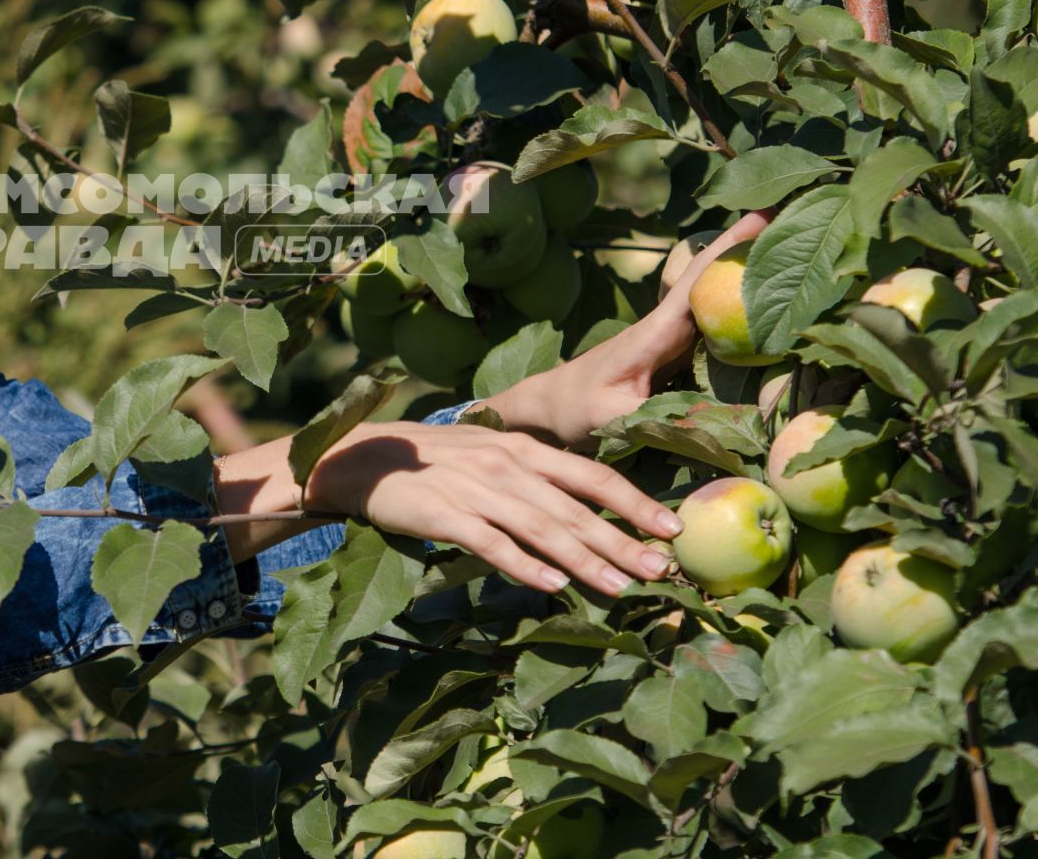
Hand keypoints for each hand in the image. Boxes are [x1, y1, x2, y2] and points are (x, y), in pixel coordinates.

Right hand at [305, 421, 681, 597]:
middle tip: (663, 570)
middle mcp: (507, 466)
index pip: (592, 475)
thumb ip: (537, 478)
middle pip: (576, 508)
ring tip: (621, 589)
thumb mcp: (493, 455)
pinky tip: (551, 586)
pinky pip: (492, 545)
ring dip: (585, 562)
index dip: (634, 502)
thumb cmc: (438, 461)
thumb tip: (588, 511)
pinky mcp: (445, 515)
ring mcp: (476, 491)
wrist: (366, 457)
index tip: (671, 528)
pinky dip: (523, 565)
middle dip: (623, 541)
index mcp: (524, 448)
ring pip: (542, 529)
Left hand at [481, 209, 774, 449]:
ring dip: (750, 275)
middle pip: (715, 280)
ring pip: (717, 300)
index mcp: (653, 332)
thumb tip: (713, 430)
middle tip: (801, 219)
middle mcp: (666, 326)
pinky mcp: (675, 355)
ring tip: (796, 250)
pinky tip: (769, 304)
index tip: (764, 215)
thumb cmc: (572, 409)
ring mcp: (672, 339)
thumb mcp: (608, 420)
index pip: (696, 282)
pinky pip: (715, 327)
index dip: (728, 250)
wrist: (547, 407)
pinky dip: (742, 310)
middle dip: (753, 250)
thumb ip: (655, 422)